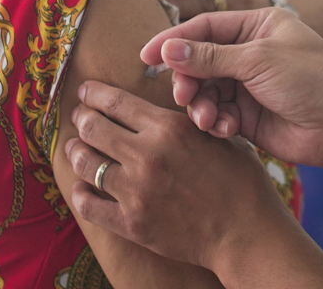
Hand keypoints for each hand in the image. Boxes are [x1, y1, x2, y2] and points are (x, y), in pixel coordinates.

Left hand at [65, 81, 291, 268]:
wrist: (246, 232)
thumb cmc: (240, 181)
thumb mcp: (218, 137)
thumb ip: (186, 120)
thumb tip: (161, 110)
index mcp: (169, 128)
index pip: (116, 102)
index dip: (94, 93)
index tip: (86, 91)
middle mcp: (147, 156)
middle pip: (93, 128)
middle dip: (82, 117)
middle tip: (79, 116)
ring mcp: (135, 191)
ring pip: (86, 163)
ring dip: (76, 151)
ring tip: (76, 147)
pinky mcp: (131, 223)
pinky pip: (88, 204)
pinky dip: (80, 192)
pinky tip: (82, 186)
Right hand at [140, 8, 322, 173]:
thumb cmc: (311, 81)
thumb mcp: (259, 60)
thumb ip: (210, 56)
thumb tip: (168, 49)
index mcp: (258, 25)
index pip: (205, 27)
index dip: (173, 40)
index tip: (145, 56)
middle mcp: (251, 51)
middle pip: (199, 60)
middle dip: (188, 79)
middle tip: (183, 96)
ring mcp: (248, 84)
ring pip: (205, 90)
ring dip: (200, 105)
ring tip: (208, 118)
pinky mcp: (247, 114)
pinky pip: (217, 114)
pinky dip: (215, 122)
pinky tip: (224, 129)